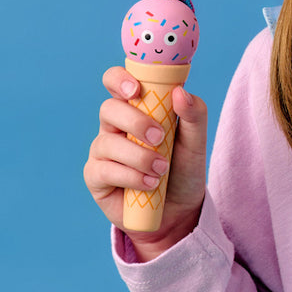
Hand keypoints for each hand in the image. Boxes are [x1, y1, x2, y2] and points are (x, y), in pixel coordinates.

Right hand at [84, 66, 207, 260]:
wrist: (179, 212)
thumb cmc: (183, 171)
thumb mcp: (196, 143)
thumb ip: (194, 116)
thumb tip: (180, 92)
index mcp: (137, 109)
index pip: (117, 83)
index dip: (119, 79)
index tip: (136, 89)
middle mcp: (115, 127)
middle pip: (109, 109)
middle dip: (135, 122)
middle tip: (159, 138)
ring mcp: (102, 151)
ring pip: (107, 142)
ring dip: (139, 156)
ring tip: (162, 170)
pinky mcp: (96, 177)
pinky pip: (104, 170)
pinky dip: (131, 177)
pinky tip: (149, 184)